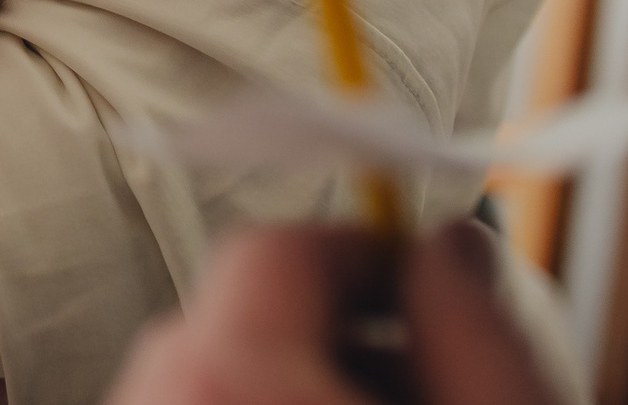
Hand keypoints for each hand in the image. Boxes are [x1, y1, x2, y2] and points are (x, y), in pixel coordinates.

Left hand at [104, 223, 555, 404]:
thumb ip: (475, 326)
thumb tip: (449, 240)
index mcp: (232, 375)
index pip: (274, 250)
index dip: (359, 253)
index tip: (423, 286)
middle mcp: (151, 401)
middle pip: (235, 317)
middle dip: (330, 331)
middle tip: (421, 379)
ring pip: (209, 379)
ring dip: (289, 384)